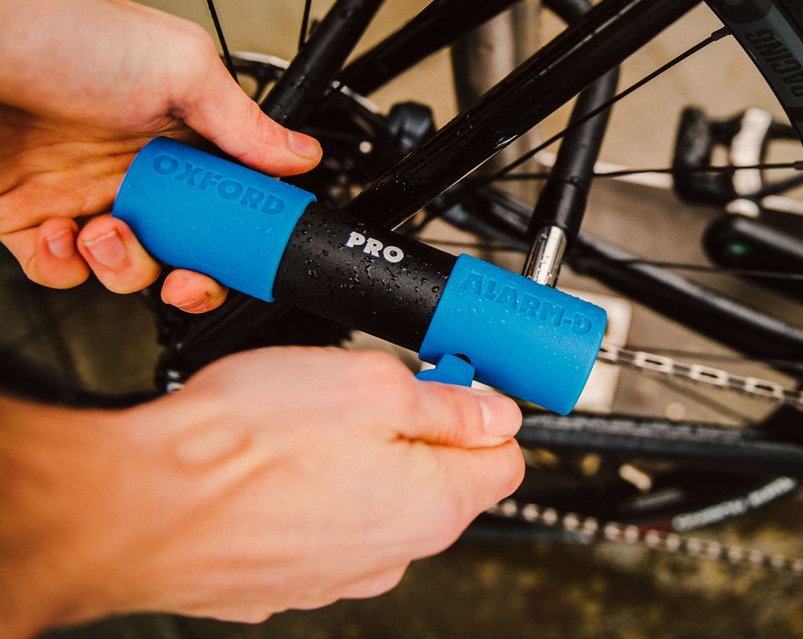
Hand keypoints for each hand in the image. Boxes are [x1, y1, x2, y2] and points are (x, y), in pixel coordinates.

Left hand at [0, 0, 320, 312]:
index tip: (248, 254)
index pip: (232, 202)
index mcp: (184, 136)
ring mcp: (85, 194)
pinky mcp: (28, 215)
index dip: (244, 237)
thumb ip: (244, 122)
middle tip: (187, 274)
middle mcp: (138, 168)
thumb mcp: (180, 66)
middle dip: (193, 276)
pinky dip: (64, 267)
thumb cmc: (64, 29)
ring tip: (107, 231)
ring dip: (125, 267)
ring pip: (129, 268)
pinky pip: (59, 270)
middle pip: (187, 249)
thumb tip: (300, 157)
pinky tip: (62, 235)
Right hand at [0, 347, 524, 631]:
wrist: (133, 507)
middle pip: (439, 481)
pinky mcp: (282, 581)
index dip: (483, 410)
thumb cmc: (241, 446)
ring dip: (355, 462)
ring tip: (302, 426)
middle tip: (363, 394)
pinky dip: (305, 494)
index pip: (506, 459)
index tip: (451, 383)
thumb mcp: (370, 386)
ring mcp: (335, 575)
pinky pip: (318, 526)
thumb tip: (495, 412)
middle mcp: (393, 555)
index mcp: (433, 507)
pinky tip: (268, 466)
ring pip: (375, 502)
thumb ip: (447, 403)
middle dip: (414, 433)